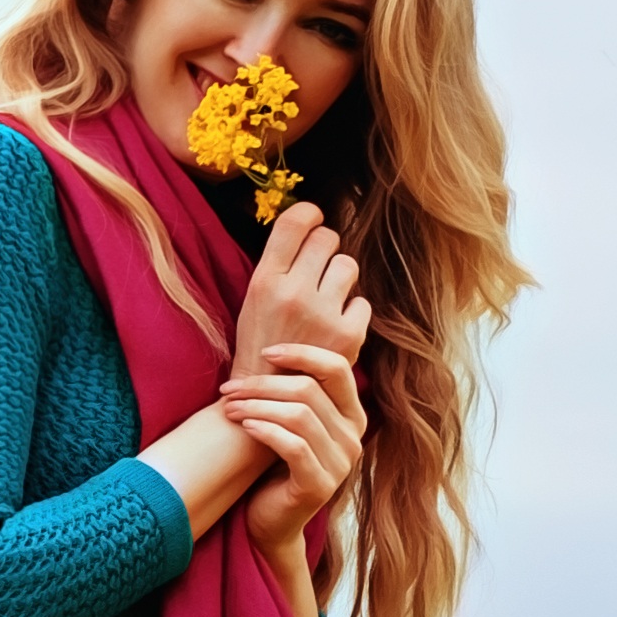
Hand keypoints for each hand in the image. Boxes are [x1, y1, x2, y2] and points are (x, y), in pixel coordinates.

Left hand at [218, 339, 365, 602]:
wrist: (269, 520)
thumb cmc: (272, 464)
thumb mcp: (288, 421)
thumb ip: (293, 389)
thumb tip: (270, 339)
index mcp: (351, 414)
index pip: (338, 366)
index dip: (301, 353)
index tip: (264, 352)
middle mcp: (354, 436)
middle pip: (310, 389)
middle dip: (263, 383)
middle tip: (228, 387)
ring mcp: (341, 463)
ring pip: (299, 414)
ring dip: (257, 405)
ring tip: (228, 407)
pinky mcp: (320, 485)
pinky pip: (293, 446)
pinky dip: (265, 430)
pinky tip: (244, 426)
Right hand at [233, 202, 368, 379]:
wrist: (266, 401)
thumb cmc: (260, 346)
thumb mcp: (254, 299)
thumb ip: (279, 265)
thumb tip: (308, 227)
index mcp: (265, 281)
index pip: (295, 222)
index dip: (309, 215)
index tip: (311, 223)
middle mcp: (294, 292)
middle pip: (327, 238)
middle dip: (325, 249)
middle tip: (316, 270)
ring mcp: (323, 313)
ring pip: (348, 265)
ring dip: (340, 278)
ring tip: (325, 300)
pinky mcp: (348, 334)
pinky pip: (362, 302)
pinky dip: (351, 312)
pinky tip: (334, 327)